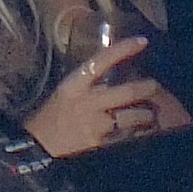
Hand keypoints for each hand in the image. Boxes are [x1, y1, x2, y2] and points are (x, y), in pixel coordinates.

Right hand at [26, 39, 177, 155]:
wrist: (37, 150)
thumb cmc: (50, 119)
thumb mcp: (65, 94)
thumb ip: (88, 84)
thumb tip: (113, 74)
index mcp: (75, 85)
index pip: (102, 60)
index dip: (124, 49)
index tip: (142, 41)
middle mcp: (88, 102)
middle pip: (129, 91)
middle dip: (148, 88)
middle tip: (155, 87)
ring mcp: (96, 125)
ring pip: (133, 116)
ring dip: (146, 115)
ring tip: (149, 115)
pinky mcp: (101, 145)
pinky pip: (127, 136)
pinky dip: (136, 134)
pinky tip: (139, 134)